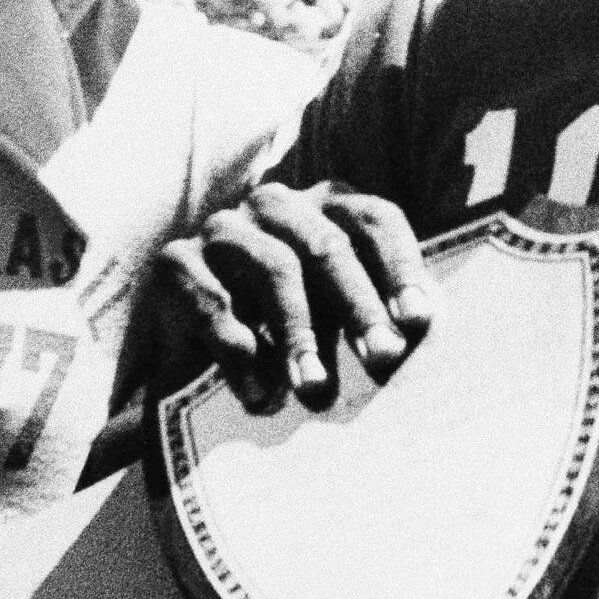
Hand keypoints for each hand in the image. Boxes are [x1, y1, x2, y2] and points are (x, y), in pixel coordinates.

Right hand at [155, 181, 435, 414]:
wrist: (191, 353)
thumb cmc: (290, 326)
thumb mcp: (337, 314)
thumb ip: (377, 314)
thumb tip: (421, 340)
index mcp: (329, 205)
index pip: (376, 220)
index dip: (401, 267)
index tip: (418, 321)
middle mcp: (277, 204)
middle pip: (328, 245)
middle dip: (359, 306)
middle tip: (382, 358)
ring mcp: (225, 227)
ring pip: (275, 267)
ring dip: (300, 334)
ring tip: (316, 389)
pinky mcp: (176, 260)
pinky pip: (215, 301)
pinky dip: (241, 351)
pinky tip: (259, 394)